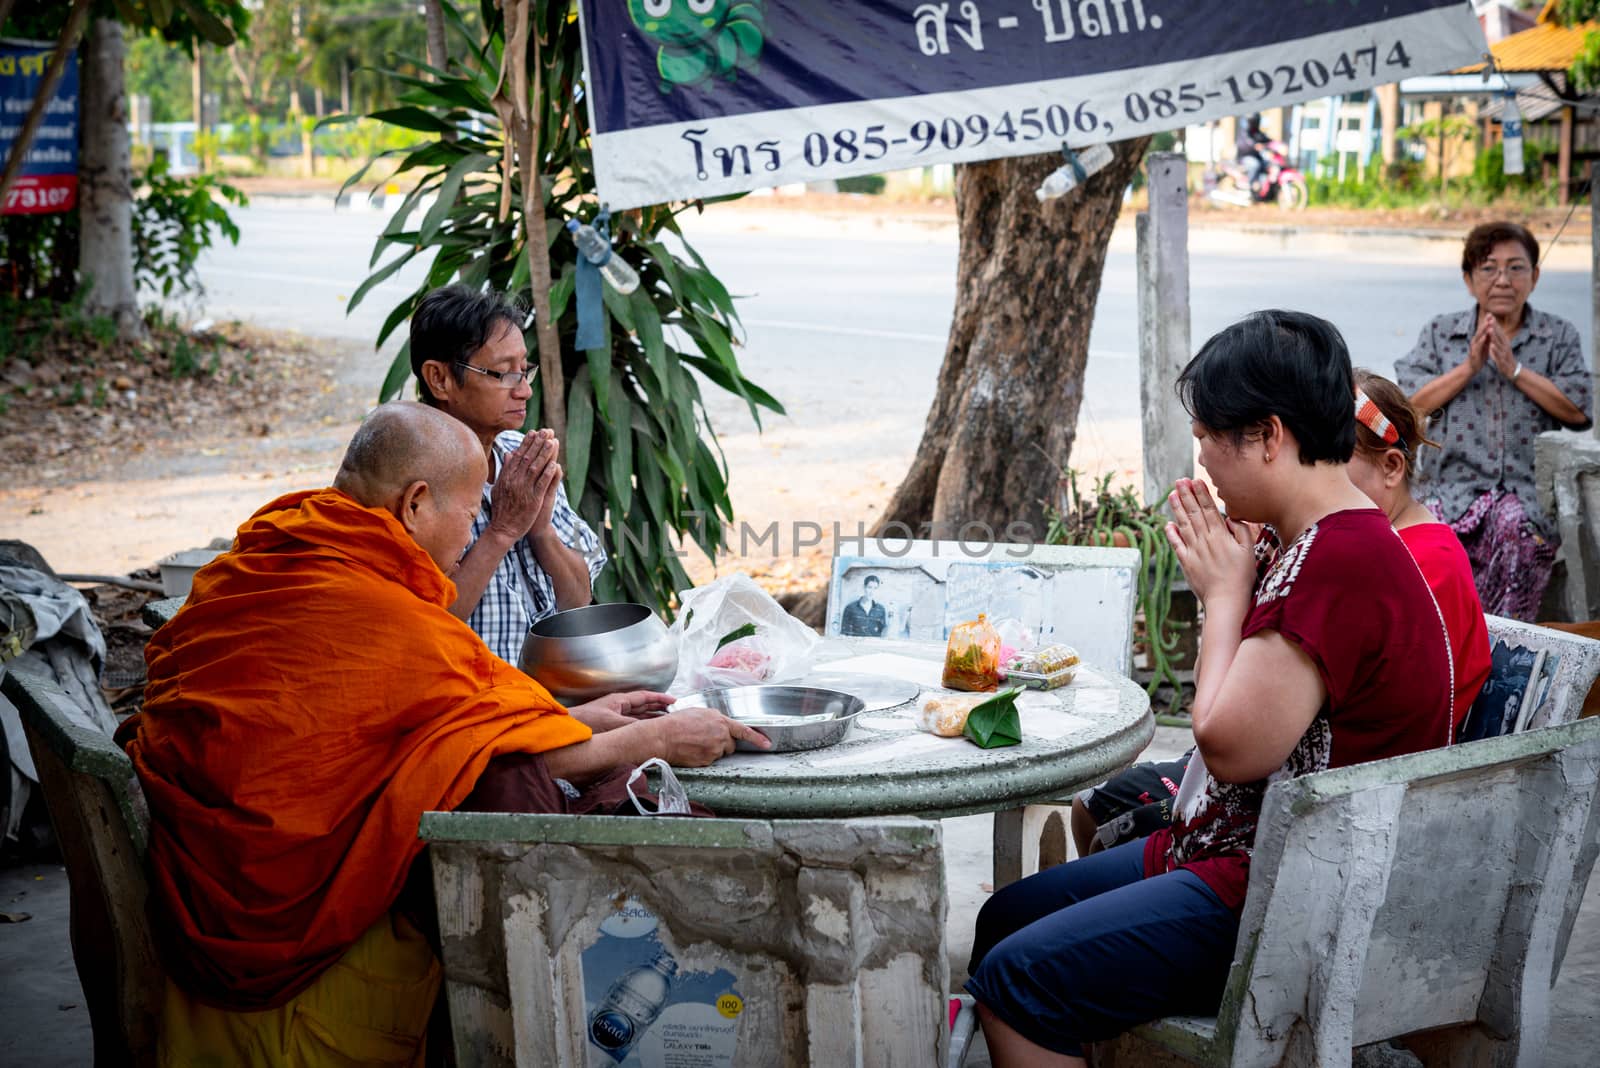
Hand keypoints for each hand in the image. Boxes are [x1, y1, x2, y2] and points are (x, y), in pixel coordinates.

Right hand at [487, 431, 560, 542]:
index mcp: (506, 477)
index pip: (518, 456)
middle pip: (527, 458)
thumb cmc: (502, 509)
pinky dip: (548, 473)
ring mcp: (523, 490)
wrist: (503, 529)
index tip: (534, 432)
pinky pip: (542, 484)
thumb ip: (505, 469)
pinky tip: (555, 464)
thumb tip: (509, 452)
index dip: (527, 443)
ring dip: (545, 454)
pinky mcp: (533, 500)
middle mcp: (514, 481)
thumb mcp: (499, 486)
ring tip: (552, 442)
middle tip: (546, 431)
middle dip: (538, 443)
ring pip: (535, 468)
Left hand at [568, 690, 674, 731]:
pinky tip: (646, 733)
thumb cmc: (587, 723)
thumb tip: (650, 730)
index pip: (645, 696)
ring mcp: (614, 716)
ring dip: (651, 718)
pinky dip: (641, 727)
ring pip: (637, 715)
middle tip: (674, 713)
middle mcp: (618, 706)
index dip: (660, 698)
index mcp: (620, 700)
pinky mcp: (609, 726)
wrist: (567, 730)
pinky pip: (630, 724)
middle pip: (643, 705)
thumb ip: (633, 726)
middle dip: (658, 708)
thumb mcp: (614, 724)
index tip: (674, 701)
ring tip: (665, 722)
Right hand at [652, 706, 770, 765]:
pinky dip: (703, 756)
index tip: (767, 743)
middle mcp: (720, 736)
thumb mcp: (699, 712)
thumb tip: (719, 723)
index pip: (744, 730)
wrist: (663, 737)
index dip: (757, 737)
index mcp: (720, 721)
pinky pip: (710, 760)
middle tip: (706, 739)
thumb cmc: (677, 723)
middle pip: (730, 745)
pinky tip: (692, 750)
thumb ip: (714, 718)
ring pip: (719, 753)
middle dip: (723, 743)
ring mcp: (714, 750)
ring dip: (712, 750)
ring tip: (695, 743)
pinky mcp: (707, 761)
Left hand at [1164, 478, 1256, 608]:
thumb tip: (1230, 517)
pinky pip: (1176, 545)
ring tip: (1172, 494)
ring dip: (1177, 509)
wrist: (1226, 600)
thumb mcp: (1249, 551)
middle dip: (1186, 495)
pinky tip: (1168, 523)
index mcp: (1220, 536)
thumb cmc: (1242, 576)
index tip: (1195, 480)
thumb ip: (1241, 531)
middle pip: (1194, 513)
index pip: (1209, 509)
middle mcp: (1204, 540)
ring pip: (1183, 525)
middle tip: (1179, 480)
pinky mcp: (1186, 562)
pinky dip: (1171, 533)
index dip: (1201, 494)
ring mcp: (1193, 551)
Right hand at [1467, 314, 1493, 374]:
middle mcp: (1475, 341)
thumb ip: (1487, 338)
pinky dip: (1482, 340)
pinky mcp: (1474, 352)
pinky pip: (1478, 345)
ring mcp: (1474, 346)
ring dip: (1483, 329)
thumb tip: (1492, 330)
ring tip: (1488, 323)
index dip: (1487, 321)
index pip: (1483, 329)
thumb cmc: (1479, 356)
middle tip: (1489, 315)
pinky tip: (1485, 336)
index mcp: (1479, 339)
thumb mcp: (1485, 345)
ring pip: (1479, 336)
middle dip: (1485, 322)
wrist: (1472, 367)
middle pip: (1480, 330)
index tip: (1491, 314)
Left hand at [1484, 317, 1517, 379]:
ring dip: (1494, 336)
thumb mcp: (1502, 346)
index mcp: (1504, 341)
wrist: (1511, 369)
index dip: (1495, 323)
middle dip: (1494, 326)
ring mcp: (1504, 352)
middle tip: (1490, 318)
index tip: (1490, 315)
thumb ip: (1498, 338)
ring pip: (1498, 343)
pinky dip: (1494, 349)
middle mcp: (1505, 345)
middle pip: (1499, 334)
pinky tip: (1491, 346)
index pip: (1499, 331)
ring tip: (1490, 329)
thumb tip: (1495, 328)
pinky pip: (1498, 354)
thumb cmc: (1505, 357)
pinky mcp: (1502, 359)